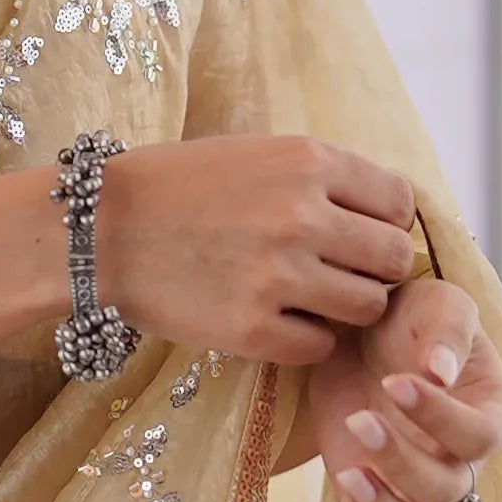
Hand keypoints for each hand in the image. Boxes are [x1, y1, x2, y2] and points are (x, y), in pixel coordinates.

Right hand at [89, 134, 424, 365]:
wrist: (102, 230)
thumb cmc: (180, 188)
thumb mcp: (258, 154)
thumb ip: (322, 177)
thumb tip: (388, 212)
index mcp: (307, 162)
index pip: (399, 203)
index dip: (387, 223)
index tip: (362, 235)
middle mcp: (302, 216)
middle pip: (393, 259)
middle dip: (376, 270)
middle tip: (343, 274)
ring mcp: (278, 276)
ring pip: (367, 307)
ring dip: (347, 308)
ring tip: (312, 300)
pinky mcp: (252, 330)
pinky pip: (320, 346)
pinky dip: (307, 340)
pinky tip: (279, 323)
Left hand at [302, 267, 501, 501]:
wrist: (357, 336)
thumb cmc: (411, 316)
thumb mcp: (435, 304)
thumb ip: (446, 330)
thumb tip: (441, 372)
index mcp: (492, 414)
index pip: (479, 435)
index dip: (441, 418)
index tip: (396, 382)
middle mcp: (461, 461)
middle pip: (445, 489)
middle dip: (401, 462)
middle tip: (359, 420)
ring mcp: (415, 488)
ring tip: (349, 476)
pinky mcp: (373, 500)